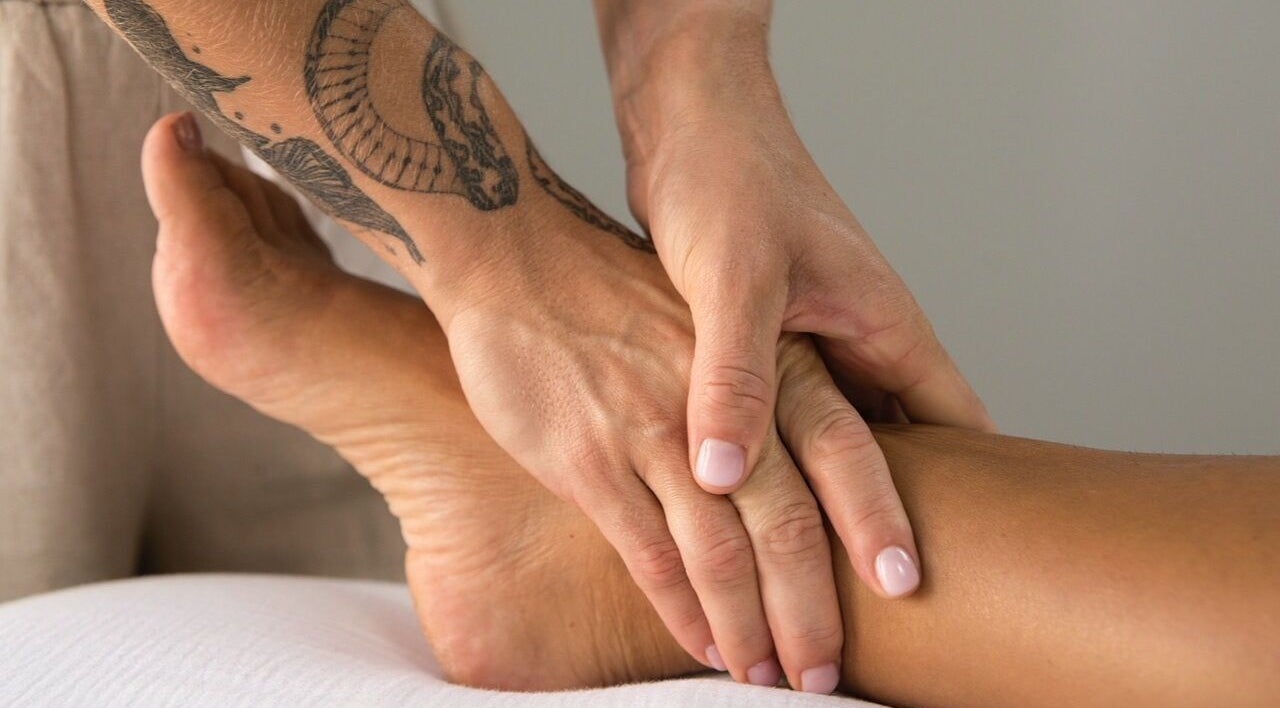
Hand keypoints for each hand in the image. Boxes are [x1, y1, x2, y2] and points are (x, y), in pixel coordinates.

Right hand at [439, 187, 874, 690]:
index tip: (903, 592)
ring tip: (770, 678)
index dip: (876, 528)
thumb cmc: (619, 295)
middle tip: (827, 673)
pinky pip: (649, 556)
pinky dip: (683, 612)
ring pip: (721, 554)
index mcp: (764, 362)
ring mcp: (654, 434)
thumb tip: (802, 466)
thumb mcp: (715, 322)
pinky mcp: (592, 462)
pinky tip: (704, 645)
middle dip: (813, 611)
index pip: (847, 454)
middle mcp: (720, 403)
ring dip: (749, 628)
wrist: (517, 260)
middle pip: (790, 524)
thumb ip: (761, 392)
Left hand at [600, 2, 995, 598]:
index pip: (957, 430)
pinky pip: (792, 419)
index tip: (938, 575)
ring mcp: (817, 342)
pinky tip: (753, 503)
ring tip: (814, 575)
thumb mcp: (731, 275)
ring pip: (846, 439)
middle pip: (908, 448)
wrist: (689, 116)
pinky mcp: (771, 341)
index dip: (962, 503)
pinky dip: (783, 463)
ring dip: (834, 499)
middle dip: (895, 519)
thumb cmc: (726, 176)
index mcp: (885, 325)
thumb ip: (734, 371)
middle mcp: (861, 340)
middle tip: (875, 602)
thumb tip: (724, 473)